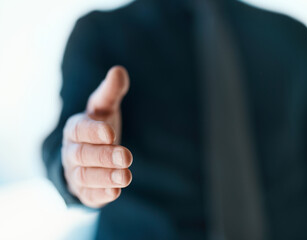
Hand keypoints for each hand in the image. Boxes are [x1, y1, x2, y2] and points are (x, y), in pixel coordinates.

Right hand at [61, 66, 131, 207]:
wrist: (88, 158)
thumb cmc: (99, 130)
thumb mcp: (104, 110)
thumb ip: (110, 93)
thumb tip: (119, 70)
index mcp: (76, 129)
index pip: (79, 129)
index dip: (93, 132)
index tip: (110, 133)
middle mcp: (72, 151)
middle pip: (83, 154)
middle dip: (104, 156)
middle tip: (127, 156)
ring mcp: (77, 173)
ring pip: (85, 176)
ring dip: (105, 177)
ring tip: (126, 177)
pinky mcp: (85, 191)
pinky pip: (89, 194)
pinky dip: (101, 194)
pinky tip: (116, 192)